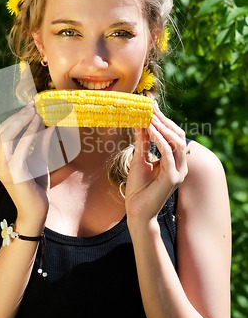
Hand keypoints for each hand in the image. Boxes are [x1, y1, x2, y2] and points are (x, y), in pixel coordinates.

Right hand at [0, 102, 54, 231]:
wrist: (36, 212)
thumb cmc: (36, 188)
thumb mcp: (39, 161)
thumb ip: (40, 143)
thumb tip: (49, 123)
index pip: (2, 131)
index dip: (15, 117)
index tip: (31, 106)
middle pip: (2, 129)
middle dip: (18, 115)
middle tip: (34, 105)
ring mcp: (3, 168)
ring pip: (7, 134)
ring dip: (23, 121)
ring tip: (37, 112)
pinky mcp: (14, 172)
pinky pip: (20, 146)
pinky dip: (30, 132)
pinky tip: (41, 124)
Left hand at [125, 103, 187, 222]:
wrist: (136, 211)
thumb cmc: (138, 188)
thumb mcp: (139, 159)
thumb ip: (143, 142)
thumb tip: (140, 122)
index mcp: (174, 161)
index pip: (174, 135)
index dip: (163, 120)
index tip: (151, 107)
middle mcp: (180, 165)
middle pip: (178, 135)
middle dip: (164, 120)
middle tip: (150, 108)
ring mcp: (179, 171)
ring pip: (176, 141)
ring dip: (162, 127)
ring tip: (149, 117)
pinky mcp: (173, 177)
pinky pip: (168, 152)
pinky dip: (159, 140)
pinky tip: (150, 130)